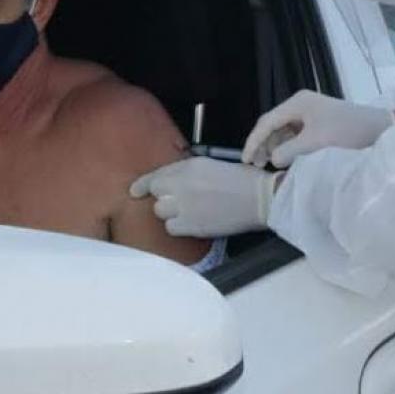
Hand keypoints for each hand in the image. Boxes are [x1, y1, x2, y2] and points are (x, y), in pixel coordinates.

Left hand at [132, 158, 277, 237]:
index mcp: (189, 166)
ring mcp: (186, 206)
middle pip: (157, 194)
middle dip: (164, 198)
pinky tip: (192, 223)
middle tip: (179, 201)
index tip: (135, 191)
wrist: (259, 199)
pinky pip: (172, 228)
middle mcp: (183, 184)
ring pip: (161, 212)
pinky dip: (178, 227)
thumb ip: (187, 171)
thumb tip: (171, 181)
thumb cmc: (242, 180)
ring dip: (171, 213)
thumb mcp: (212, 165)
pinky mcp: (192, 225)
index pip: (156, 175)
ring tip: (188, 212)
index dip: (143, 184)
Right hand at [243, 91, 394, 168]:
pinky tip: (287, 159)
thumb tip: (273, 159)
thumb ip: (288, 151)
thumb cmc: (347, 132)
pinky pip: (296, 134)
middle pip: (273, 124)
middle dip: (263, 144)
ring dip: (275, 147)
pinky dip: (288, 146)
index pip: (266, 122)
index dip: (253, 142)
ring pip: (283, 130)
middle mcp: (301, 104)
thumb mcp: (315, 143)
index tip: (246, 161)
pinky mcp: (319, 122)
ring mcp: (311, 112)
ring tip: (271, 165)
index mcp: (298, 103)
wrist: (378, 129)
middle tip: (256, 165)